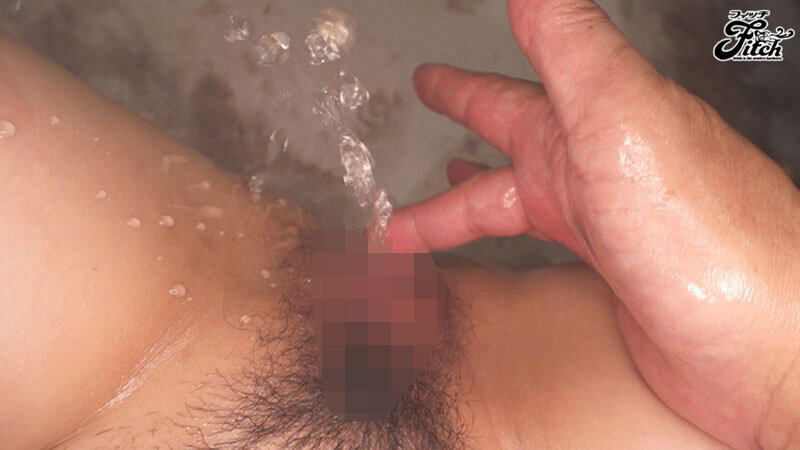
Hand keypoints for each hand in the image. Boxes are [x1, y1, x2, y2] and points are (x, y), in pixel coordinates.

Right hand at [385, 0, 799, 446]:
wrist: (762, 340)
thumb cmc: (705, 231)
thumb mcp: (621, 114)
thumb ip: (571, 44)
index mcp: (590, 123)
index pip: (508, 93)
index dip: (462, 86)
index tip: (431, 77)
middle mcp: (595, 168)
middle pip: (506, 141)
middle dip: (461, 122)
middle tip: (427, 107)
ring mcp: (601, 224)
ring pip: (506, 205)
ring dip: (454, 207)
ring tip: (409, 223)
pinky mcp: (605, 279)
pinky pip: (527, 255)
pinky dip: (491, 255)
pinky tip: (484, 265)